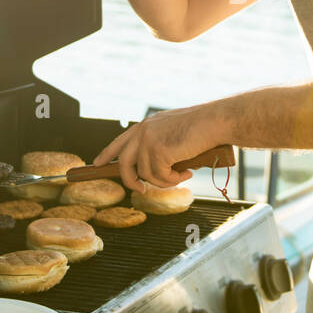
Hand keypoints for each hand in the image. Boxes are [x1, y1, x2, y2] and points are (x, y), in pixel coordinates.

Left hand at [91, 104, 227, 192]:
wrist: (215, 121)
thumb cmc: (202, 127)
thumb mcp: (174, 133)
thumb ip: (160, 145)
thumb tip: (154, 171)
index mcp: (146, 125)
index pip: (120, 142)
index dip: (107, 154)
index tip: (97, 163)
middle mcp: (143, 131)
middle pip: (125, 164)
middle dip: (131, 181)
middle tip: (141, 190)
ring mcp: (149, 141)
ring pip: (147, 175)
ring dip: (165, 181)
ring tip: (182, 174)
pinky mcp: (158, 151)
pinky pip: (160, 177)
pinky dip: (174, 179)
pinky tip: (187, 172)